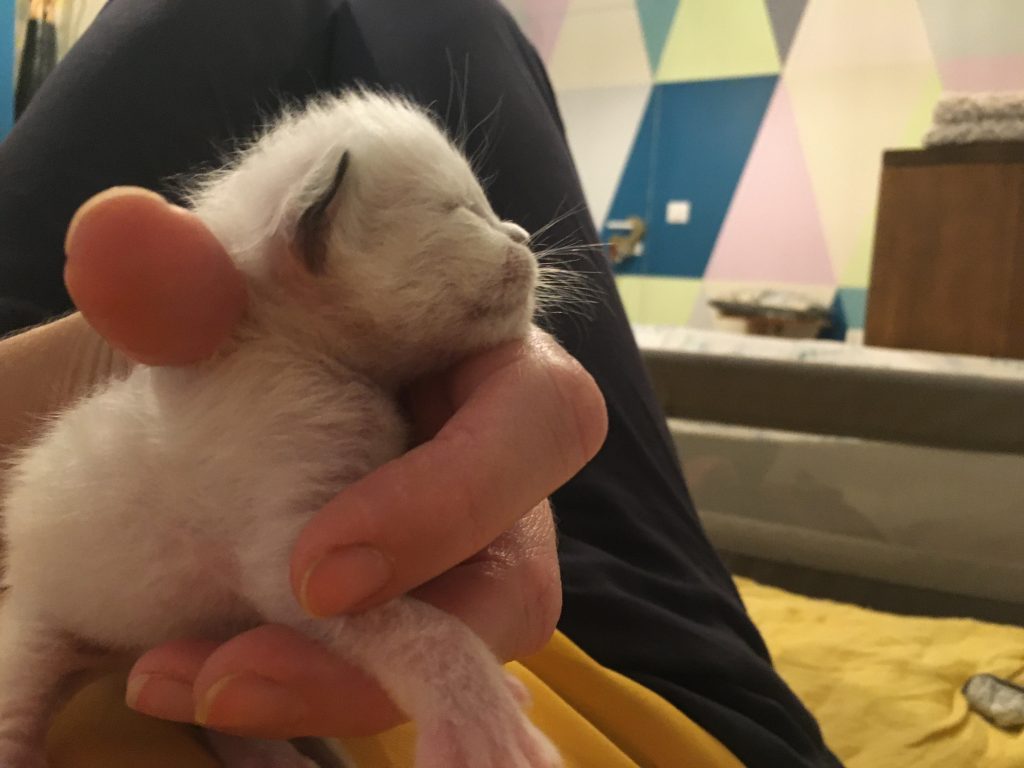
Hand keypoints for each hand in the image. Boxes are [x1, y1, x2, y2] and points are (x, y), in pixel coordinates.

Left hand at [53, 189, 607, 737]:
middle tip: (240, 670)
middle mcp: (498, 458)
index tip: (318, 567)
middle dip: (393, 643)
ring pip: (455, 645)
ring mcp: (466, 537)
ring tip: (196, 681)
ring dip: (332, 683)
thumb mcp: (229, 289)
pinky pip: (394, 662)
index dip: (456, 499)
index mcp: (494, 351)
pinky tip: (195, 674)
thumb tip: (120, 237)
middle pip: (513, 580)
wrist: (236, 365)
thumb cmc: (265, 310)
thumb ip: (181, 275)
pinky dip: (305, 681)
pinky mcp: (420, 592)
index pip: (543, 418)